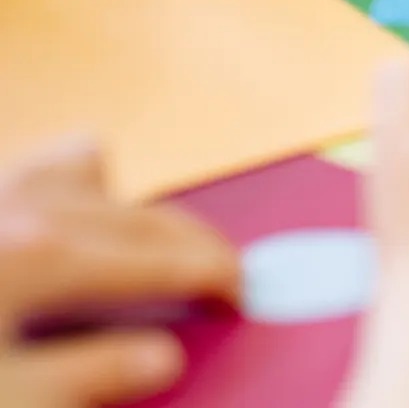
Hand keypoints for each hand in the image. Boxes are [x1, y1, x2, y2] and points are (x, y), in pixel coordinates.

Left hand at [0, 137, 238, 407]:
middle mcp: (29, 208)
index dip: (218, 276)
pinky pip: (41, 166)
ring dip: (127, 201)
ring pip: (88, 166)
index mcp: (48, 257)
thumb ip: (90, 375)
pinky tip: (65, 217)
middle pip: (145, 214)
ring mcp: (0, 191)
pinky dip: (68, 183)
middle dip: (197, 243)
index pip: (166, 259)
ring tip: (145, 241)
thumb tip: (162, 358)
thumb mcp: (14, 397)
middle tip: (226, 276)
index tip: (244, 294)